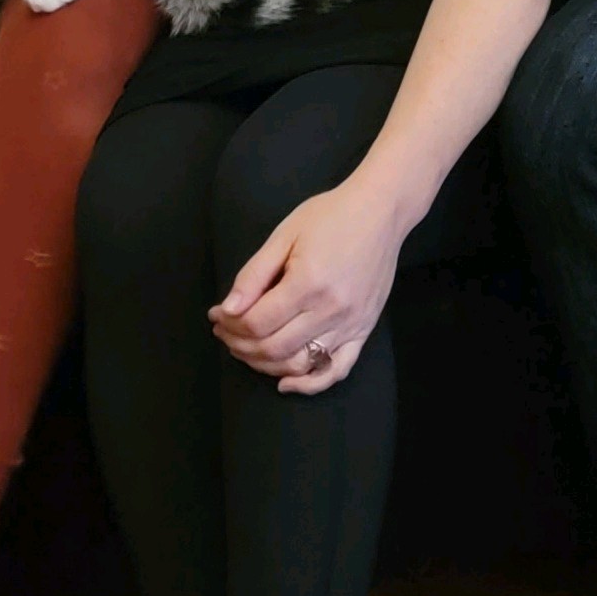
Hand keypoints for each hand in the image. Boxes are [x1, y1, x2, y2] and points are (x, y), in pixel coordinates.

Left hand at [211, 179, 407, 392]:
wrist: (381, 212)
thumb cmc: (330, 216)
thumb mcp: (284, 235)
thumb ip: (253, 275)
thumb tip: (226, 311)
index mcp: (308, 283)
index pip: (257, 323)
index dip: (228, 324)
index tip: (216, 315)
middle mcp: (331, 310)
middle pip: (273, 348)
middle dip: (239, 344)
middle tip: (225, 331)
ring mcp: (350, 324)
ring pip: (298, 364)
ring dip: (264, 363)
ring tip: (247, 347)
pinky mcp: (363, 330)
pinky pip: (337, 369)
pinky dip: (310, 384)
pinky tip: (286, 383)